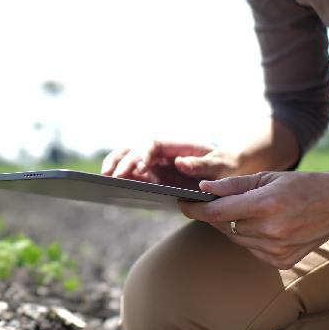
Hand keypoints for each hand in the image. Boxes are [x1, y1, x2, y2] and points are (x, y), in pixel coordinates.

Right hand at [101, 140, 242, 190]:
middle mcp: (160, 151)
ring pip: (126, 157)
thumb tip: (179, 162)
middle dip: (123, 161)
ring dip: (114, 165)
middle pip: (134, 149)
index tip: (140, 165)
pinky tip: (110, 185)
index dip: (144, 152)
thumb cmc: (224, 165)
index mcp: (176, 145)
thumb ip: (202, 165)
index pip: (153, 144)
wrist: (224, 171)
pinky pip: (130, 172)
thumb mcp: (220, 165)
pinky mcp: (149, 173)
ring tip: (104, 179)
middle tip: (114, 176)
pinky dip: (118, 175)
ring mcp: (153, 161)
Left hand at [178, 160, 328, 268]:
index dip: (194, 209)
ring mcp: (277, 249)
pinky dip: (250, 238)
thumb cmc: (301, 185)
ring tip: (252, 212)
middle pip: (224, 226)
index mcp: (265, 205)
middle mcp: (271, 230)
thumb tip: (203, 189)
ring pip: (236, 238)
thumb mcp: (266, 177)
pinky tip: (266, 226)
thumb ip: (232, 185)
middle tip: (221, 202)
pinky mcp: (282, 262)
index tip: (182, 204)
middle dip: (218, 214)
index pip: (216, 212)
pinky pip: (251, 249)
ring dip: (235, 226)